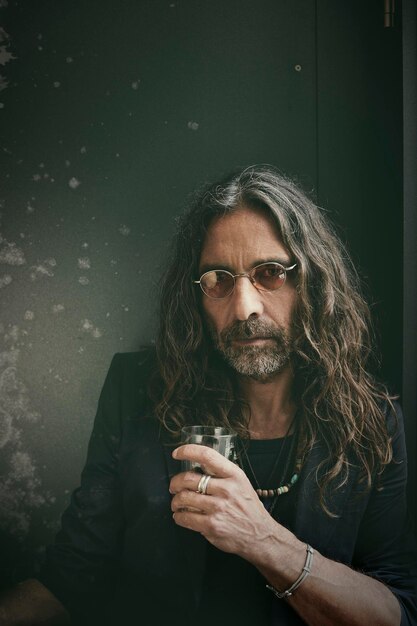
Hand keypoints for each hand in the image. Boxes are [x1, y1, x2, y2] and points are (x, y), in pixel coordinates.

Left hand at [169, 444, 278, 562]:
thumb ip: (222, 474)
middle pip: (188, 478)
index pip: (207, 455)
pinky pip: (185, 517)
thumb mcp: (241, 483)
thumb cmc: (249, 508)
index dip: (188, 451)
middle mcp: (226, 489)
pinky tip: (181, 516)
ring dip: (175, 501)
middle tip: (174, 486)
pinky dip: (178, 516)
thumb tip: (197, 466)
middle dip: (175, 482)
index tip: (177, 453)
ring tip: (177, 503)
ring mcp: (218, 508)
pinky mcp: (211, 526)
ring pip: (184, 498)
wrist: (260, 535)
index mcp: (234, 475)